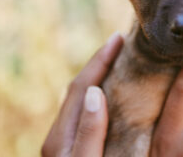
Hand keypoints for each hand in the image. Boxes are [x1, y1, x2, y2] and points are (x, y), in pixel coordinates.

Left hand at [41, 32, 123, 156]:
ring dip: (102, 78)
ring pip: (84, 101)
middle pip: (80, 89)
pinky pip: (88, 114)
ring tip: (121, 61)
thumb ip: (89, 131)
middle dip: (101, 63)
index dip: (100, 60)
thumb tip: (95, 91)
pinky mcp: (73, 151)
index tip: (119, 37)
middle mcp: (59, 137)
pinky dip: (103, 96)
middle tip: (123, 42)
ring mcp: (65, 144)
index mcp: (59, 137)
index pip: (81, 87)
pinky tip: (115, 96)